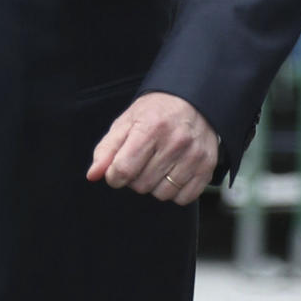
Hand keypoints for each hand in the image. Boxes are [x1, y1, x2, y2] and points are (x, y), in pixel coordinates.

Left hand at [86, 92, 218, 205]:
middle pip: (141, 185)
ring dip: (154, 185)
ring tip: (157, 165)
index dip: (114, 175)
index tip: (116, 170)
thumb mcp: (126, 122)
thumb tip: (93, 175)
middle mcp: (175, 142)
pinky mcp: (207, 168)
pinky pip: (183, 198)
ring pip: (162, 194)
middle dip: (134, 178)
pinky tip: (172, 172)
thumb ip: (106, 150)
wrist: (193, 101)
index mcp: (150, 128)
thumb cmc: (156, 112)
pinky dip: (174, 191)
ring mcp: (194, 156)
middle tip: (141, 161)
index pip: (123, 170)